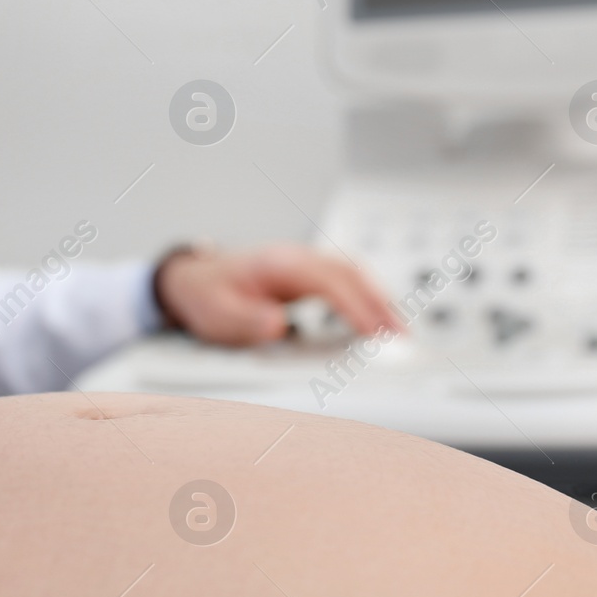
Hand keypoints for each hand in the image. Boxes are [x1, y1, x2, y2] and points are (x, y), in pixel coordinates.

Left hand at [154, 244, 399, 346]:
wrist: (194, 279)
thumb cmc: (207, 295)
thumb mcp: (218, 313)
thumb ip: (247, 320)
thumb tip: (278, 325)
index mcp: (278, 263)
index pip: (328, 281)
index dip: (354, 306)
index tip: (375, 332)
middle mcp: (296, 257)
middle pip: (350, 273)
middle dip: (380, 304)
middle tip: (402, 338)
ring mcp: (305, 262)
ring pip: (353, 273)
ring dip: (379, 299)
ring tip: (400, 334)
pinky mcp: (308, 274)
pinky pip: (346, 280)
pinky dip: (367, 297)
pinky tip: (379, 319)